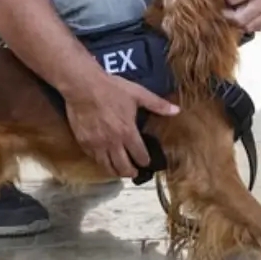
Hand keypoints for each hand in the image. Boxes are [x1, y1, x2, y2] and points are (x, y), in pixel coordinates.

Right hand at [64, 75, 178, 177]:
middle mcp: (113, 143)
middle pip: (123, 167)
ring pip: (107, 166)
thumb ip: (157, 104)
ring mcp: (97, 144)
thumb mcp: (138, 93)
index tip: (147, 162)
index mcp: (128, 132)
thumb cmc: (111, 89)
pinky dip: (100, 161)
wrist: (83, 86)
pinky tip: (103, 159)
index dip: (145, 161)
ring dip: (115, 171)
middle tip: (134, 173)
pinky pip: (93, 158)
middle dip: (131, 172)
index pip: (140, 155)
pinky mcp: (83, 142)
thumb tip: (177, 111)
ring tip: (120, 170)